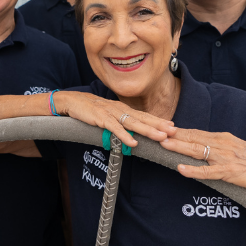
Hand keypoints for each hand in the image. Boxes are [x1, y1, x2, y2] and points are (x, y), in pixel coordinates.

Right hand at [55, 91, 175, 147]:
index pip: (144, 115)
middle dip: (159, 125)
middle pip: (143, 118)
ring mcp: (111, 113)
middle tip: (173, 131)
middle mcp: (120, 109)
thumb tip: (132, 134)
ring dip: (147, 130)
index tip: (172, 127)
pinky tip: (133, 143)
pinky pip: (115, 129)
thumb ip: (120, 123)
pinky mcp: (101, 119)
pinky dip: (125, 136)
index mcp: (123, 109)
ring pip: (133, 123)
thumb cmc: (90, 110)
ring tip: (160, 137)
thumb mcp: (108, 115)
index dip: (158, 121)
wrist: (72, 102)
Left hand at [162, 128, 245, 196]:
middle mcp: (223, 144)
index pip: (196, 132)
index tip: (160, 127)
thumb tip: (201, 148)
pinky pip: (209, 172)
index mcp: (223, 139)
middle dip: (172, 135)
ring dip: (179, 147)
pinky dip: (194, 171)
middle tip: (153, 131)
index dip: (177, 130)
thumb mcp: (235, 152)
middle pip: (193, 137)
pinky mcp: (231, 173)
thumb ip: (218, 149)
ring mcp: (227, 158)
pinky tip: (181, 170)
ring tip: (162, 144)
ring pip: (197, 151)